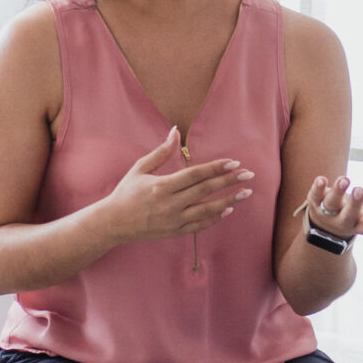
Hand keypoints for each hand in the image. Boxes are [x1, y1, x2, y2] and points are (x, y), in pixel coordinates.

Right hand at [105, 128, 253, 242]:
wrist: (114, 223)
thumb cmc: (126, 192)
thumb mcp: (140, 168)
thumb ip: (161, 151)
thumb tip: (175, 131)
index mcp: (161, 186)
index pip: (195, 175)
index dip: (216, 168)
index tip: (234, 162)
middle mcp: (169, 204)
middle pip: (205, 191)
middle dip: (229, 181)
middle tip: (249, 175)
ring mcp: (173, 220)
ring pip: (207, 211)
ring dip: (229, 201)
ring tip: (246, 193)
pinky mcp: (175, 232)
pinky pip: (200, 226)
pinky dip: (215, 218)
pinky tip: (229, 209)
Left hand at [302, 174, 362, 240]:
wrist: (330, 225)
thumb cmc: (362, 219)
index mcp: (360, 226)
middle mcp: (343, 220)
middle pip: (347, 215)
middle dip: (354, 204)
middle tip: (361, 190)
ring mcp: (328, 211)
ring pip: (331, 203)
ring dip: (337, 191)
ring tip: (345, 179)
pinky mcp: (316, 201)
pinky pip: (314, 196)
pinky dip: (317, 188)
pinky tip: (321, 179)